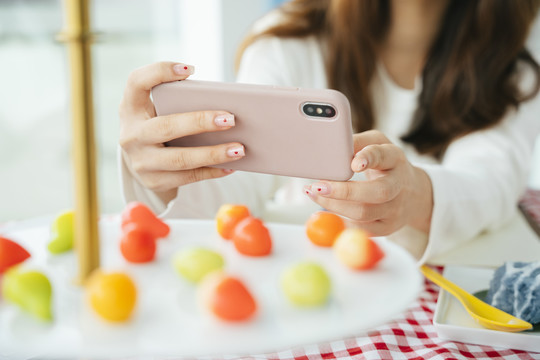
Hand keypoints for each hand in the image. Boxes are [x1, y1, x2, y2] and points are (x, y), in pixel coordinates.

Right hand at [119, 62, 244, 201]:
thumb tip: (225, 105)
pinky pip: (187, 178)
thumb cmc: (160, 124)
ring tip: (239, 149)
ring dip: (213, 154)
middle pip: (166, 127)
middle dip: (200, 122)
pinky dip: (212, 171)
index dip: (159, 72)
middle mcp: (131, 135)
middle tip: (231, 119)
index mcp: (130, 107)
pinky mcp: (153, 181)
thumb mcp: (159, 109)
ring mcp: (140, 162)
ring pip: (180, 159)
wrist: (141, 159)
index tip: (191, 68)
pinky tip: (231, 166)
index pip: (137, 82)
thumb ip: (179, 101)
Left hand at [303, 130, 432, 235]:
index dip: (368, 159)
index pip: (383, 157)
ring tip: (313, 194)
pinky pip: (360, 228)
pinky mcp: (387, 227)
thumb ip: (358, 142)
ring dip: (334, 206)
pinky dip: (339, 220)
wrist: (413, 193)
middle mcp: (399, 185)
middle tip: (318, 186)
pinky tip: (325, 209)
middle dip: (344, 191)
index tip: (353, 163)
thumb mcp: (377, 145)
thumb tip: (333, 146)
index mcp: (395, 159)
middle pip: (377, 192)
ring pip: (364, 213)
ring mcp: (395, 209)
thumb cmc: (386, 165)